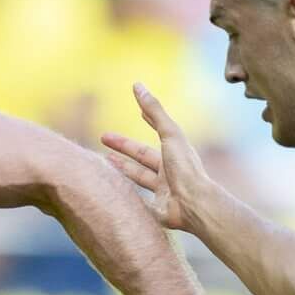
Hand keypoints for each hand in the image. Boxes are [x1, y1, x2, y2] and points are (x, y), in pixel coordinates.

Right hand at [102, 83, 211, 235]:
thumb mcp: (169, 134)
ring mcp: (162, 191)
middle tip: (102, 137)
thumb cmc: (184, 167)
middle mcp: (168, 171)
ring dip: (121, 168)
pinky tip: (112, 191)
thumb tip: (138, 85)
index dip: (147, 121)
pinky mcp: (154, 209)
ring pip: (137, 178)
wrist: (193, 203)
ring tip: (102, 161)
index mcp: (174, 153)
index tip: (137, 113)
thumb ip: (154, 111)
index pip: (158, 133)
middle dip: (123, 146)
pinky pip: (137, 200)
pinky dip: (125, 194)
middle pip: (141, 156)